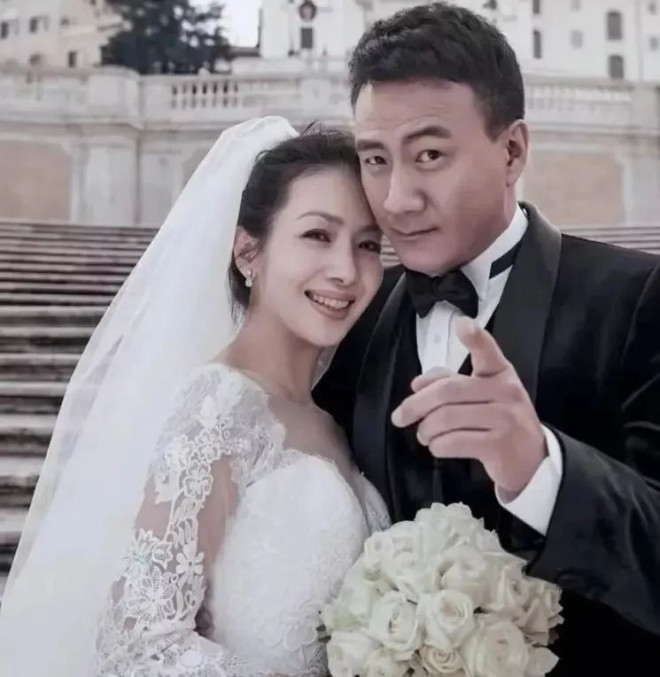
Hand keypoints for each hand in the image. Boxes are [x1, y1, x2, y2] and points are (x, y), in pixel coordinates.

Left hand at [391, 317, 546, 496]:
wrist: (532, 460)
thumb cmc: (499, 421)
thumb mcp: (482, 395)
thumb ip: (450, 382)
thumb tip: (416, 384)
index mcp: (500, 373)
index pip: (488, 352)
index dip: (475, 337)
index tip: (462, 324)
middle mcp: (506, 392)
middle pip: (448, 391)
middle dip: (416, 405)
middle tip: (399, 417)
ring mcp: (505, 419)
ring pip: (447, 419)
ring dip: (426, 429)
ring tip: (424, 435)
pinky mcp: (499, 446)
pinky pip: (454, 442)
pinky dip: (437, 446)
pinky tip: (437, 447)